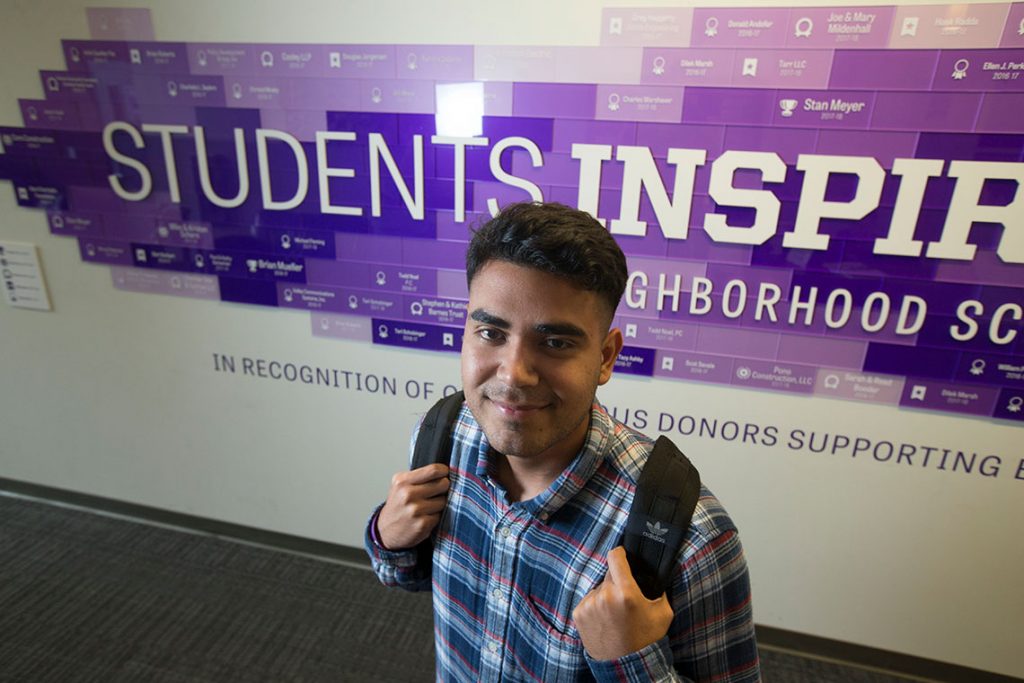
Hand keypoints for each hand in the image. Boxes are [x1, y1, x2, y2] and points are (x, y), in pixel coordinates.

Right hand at [376, 464, 449, 549]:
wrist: (385, 532)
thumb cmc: (397, 507)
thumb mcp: (399, 486)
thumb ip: (417, 477)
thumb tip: (442, 471)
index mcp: (402, 481)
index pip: (433, 470)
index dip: (443, 471)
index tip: (444, 474)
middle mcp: (407, 494)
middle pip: (443, 484)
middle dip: (443, 488)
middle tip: (436, 493)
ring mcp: (415, 510)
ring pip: (443, 500)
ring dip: (439, 504)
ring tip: (427, 508)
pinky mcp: (422, 524)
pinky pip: (440, 515)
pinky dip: (436, 517)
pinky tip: (425, 518)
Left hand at [572, 546, 673, 660]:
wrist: (626, 665)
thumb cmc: (646, 640)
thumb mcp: (663, 613)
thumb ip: (660, 590)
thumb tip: (656, 574)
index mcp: (626, 593)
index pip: (615, 557)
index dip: (620, 554)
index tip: (623, 555)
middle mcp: (605, 596)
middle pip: (609, 574)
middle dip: (617, 582)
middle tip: (625, 598)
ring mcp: (590, 605)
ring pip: (598, 588)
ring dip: (606, 595)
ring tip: (615, 614)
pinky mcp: (579, 614)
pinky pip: (588, 601)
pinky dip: (595, 606)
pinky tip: (605, 620)